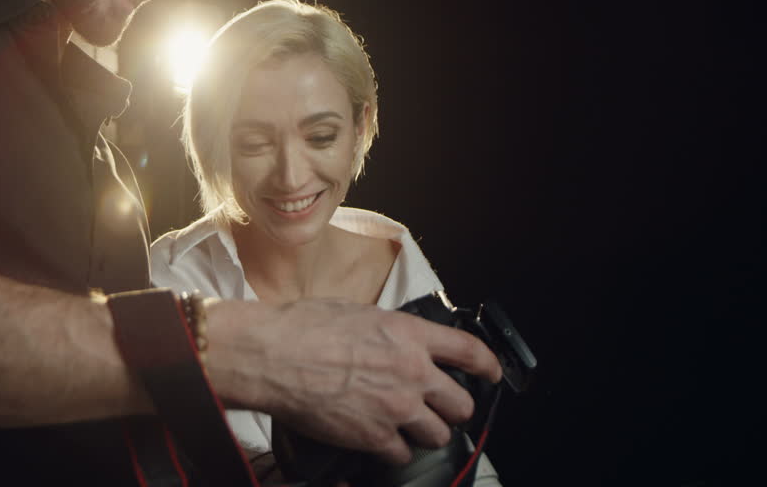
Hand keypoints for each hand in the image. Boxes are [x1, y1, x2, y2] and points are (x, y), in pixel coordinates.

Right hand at [208, 298, 501, 464]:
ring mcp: (396, 408)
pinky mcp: (375, 437)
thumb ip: (387, 331)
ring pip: (437, 434)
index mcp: (409, 334)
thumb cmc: (303, 327)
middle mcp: (412, 372)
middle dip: (453, 408)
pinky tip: (377, 440)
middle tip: (439, 408)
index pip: (469, 351)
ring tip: (407, 427)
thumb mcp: (356, 313)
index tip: (492, 373)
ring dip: (425, 432)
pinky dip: (392, 451)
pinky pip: (401, 454)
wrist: (274, 356)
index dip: (488, 365)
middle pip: (461, 403)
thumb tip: (394, 341)